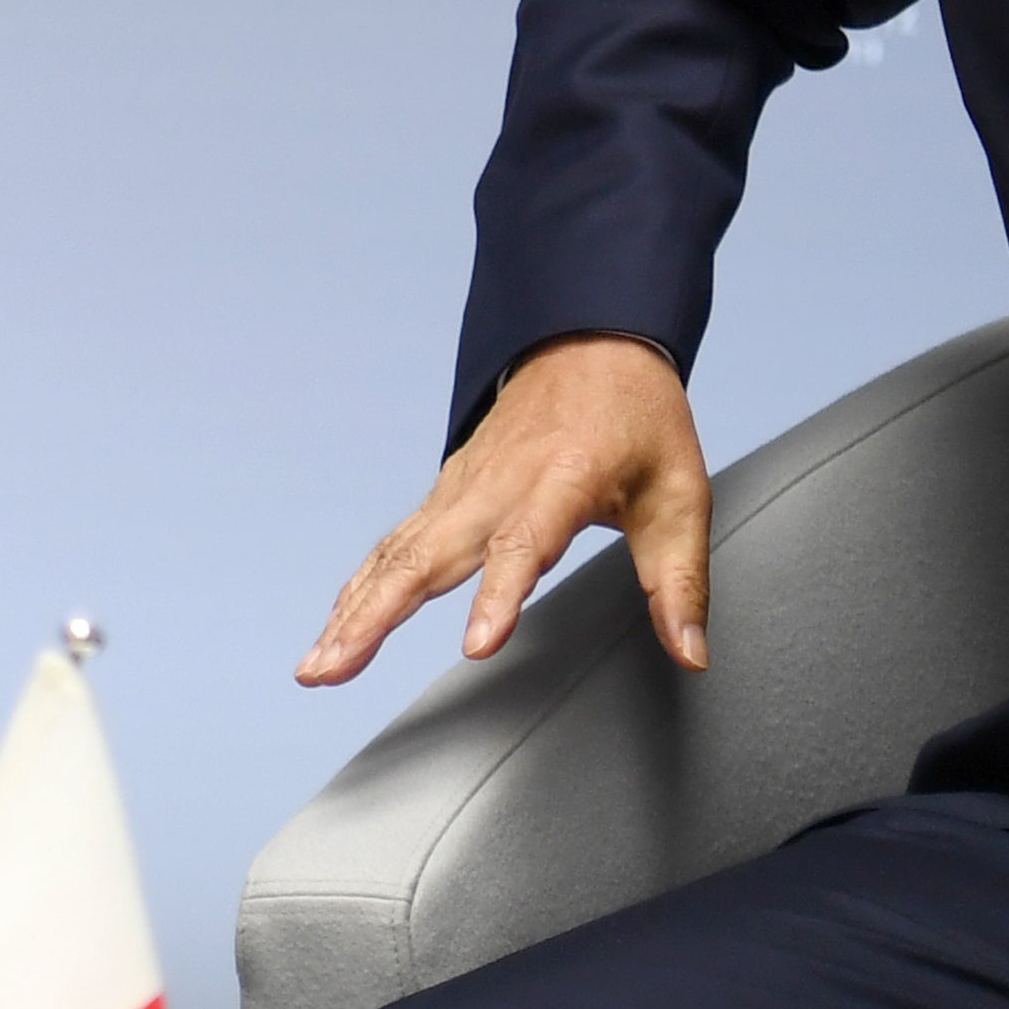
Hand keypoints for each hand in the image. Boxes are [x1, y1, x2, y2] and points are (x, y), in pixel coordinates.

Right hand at [298, 333, 710, 687]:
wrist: (590, 341)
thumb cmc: (638, 419)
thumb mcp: (679, 493)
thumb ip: (680, 582)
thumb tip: (691, 656)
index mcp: (558, 480)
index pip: (523, 545)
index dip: (499, 597)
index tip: (475, 647)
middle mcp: (496, 484)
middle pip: (427, 556)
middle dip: (376, 616)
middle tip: (334, 667)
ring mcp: (462, 487)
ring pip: (396, 554)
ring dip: (353, 610)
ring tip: (317, 666)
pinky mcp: (446, 493)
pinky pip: (394, 545)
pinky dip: (359, 587)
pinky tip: (335, 627)